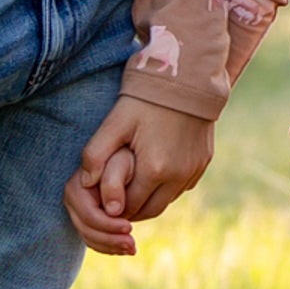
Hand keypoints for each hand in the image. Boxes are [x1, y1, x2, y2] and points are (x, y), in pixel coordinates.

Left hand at [66, 96, 216, 255]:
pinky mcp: (204, 162)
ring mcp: (194, 170)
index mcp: (154, 169)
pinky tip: (155, 174)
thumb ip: (96, 153)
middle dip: (130, 210)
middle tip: (114, 200)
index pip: (128, 207)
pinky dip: (167, 188)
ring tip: (132, 187)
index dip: (112, 207)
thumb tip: (86, 183)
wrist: (187, 77)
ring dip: (150, 200)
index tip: (101, 200)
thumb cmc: (146, 99)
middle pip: (150, 211)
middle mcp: (178, 176)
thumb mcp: (115, 122)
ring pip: (168, 201)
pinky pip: (182, 187)